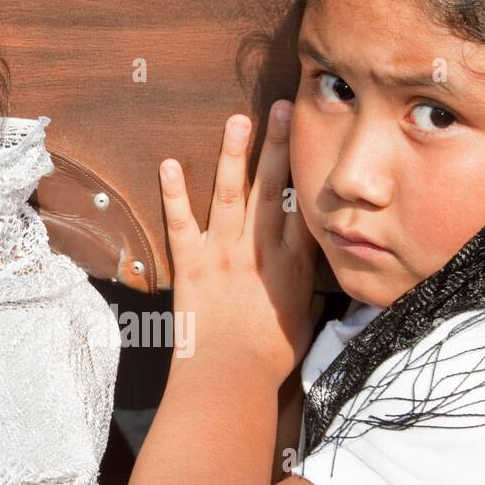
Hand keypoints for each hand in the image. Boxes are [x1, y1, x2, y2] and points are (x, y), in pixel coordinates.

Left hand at [159, 101, 318, 386]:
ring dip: (235, 154)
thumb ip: (307, 298)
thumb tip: (315, 290)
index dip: (309, 171)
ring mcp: (225, 254)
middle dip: (279, 144)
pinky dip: (174, 194)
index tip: (315, 140)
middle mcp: (261, 250)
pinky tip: (169, 165)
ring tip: (238, 120)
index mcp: (295, 264)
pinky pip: (181, 223)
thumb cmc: (271, 359)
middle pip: (273, 187)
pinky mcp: (191, 266)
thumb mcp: (305, 325)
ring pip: (232, 194)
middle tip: (284, 107)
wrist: (231, 377)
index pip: (304, 206)